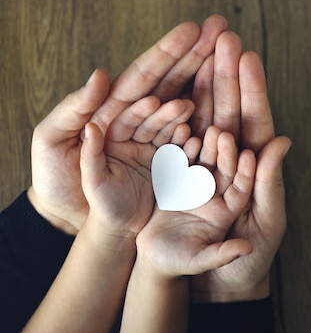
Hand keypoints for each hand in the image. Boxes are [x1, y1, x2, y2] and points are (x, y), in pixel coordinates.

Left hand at [28, 16, 227, 234]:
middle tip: (221, 31)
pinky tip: (221, 117)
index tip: (192, 30)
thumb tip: (100, 76)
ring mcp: (155, 142)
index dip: (167, 52)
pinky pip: (190, 145)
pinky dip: (206, 131)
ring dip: (206, 90)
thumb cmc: (56, 183)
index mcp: (109, 109)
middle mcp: (136, 120)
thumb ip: (74, 110)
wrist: (73, 224)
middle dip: (195, 56)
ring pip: (185, 111)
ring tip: (225, 71)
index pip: (142, 75)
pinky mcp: (167, 165)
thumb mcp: (51, 142)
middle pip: (170, 83)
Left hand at [80, 96, 193, 238]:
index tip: (154, 101)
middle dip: (166, 113)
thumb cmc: (100, 207)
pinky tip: (197, 139)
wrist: (120, 231)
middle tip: (183, 104)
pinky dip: (187, 145)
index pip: (126, 120)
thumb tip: (90, 127)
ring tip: (192, 114)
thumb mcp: (91, 182)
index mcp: (111, 141)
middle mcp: (132, 142)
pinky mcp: (167, 166)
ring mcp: (151, 153)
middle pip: (150, 123)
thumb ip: (90, 154)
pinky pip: (178, 152)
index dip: (139, 110)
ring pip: (166, 133)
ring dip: (179, 123)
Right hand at [135, 127, 255, 277]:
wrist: (149, 261)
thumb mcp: (203, 262)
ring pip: (202, 161)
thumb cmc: (180, 265)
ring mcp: (192, 187)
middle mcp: (212, 195)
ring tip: (205, 129)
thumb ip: (223, 254)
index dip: (245, 173)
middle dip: (224, 152)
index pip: (240, 188)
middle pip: (222, 170)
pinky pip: (178, 162)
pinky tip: (180, 132)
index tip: (248, 155)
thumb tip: (246, 249)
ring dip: (204, 145)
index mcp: (226, 211)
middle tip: (224, 133)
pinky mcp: (172, 182)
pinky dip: (180, 148)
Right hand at [188, 31, 291, 301]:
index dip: (252, 90)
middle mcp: (230, 162)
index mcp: (255, 170)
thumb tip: (282, 144)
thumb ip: (270, 185)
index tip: (248, 56)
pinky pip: (176, 142)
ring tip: (199, 50)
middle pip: (229, 110)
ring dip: (202, 84)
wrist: (207, 285)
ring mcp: (202, 166)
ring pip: (203, 118)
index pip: (255, 123)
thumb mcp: (264, 225)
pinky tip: (174, 85)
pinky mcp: (178, 177)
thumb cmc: (244, 262)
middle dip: (227, 74)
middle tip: (223, 36)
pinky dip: (175, 115)